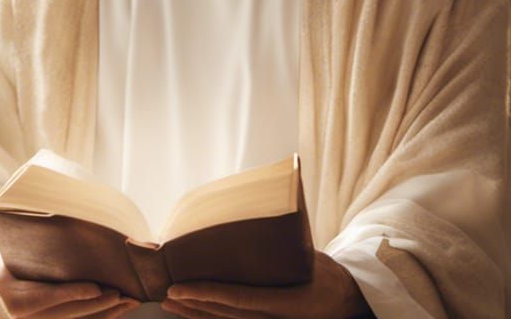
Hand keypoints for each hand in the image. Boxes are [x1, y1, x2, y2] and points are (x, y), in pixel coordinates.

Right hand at [0, 248, 141, 317]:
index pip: (46, 295)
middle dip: (96, 305)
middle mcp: (21, 315)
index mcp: (10, 292)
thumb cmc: (9, 253)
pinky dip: (99, 316)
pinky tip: (118, 309)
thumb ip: (34, 241)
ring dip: (104, 313)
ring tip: (128, 302)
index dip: (72, 293)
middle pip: (64, 312)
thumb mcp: (14, 245)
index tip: (95, 288)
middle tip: (119, 294)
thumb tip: (61, 216)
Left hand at [160, 251, 369, 318]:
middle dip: (192, 303)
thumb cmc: (325, 273)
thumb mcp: (309, 256)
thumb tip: (271, 202)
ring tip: (170, 301)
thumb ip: (286, 240)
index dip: (207, 294)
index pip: (238, 299)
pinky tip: (191, 310)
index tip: (182, 287)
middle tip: (167, 292)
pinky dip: (208, 315)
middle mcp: (270, 317)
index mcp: (283, 302)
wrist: (343, 300)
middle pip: (223, 313)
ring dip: (194, 312)